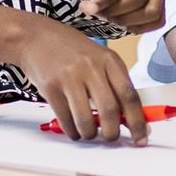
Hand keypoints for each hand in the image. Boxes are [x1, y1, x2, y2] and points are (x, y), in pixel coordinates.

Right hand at [0, 8, 148, 143]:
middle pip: (110, 111)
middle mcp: (92, 68)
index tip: (141, 139)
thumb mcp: (98, 59)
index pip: (130, 96)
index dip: (138, 122)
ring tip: (89, 134)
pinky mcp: (51, 87)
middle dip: (112, 133)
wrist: (35, 36)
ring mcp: (70, 77)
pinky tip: (73, 129)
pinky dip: (72, 131)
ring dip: (90, 135)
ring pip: (86, 120)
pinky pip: (66, 119)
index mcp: (110, 61)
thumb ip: (114, 84)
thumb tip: (130, 119)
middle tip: (110, 138)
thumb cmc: (71, 51)